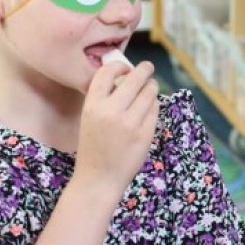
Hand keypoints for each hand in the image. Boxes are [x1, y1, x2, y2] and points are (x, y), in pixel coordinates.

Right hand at [75, 60, 159, 198]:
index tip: (126, 67)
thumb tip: (125, 76)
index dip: (119, 65)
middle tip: (148, 68)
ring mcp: (130, 123)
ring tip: (150, 88)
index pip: (107, 72)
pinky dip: (153, 105)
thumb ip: (104, 99)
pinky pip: (155, 109)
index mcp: (92, 105)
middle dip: (144, 69)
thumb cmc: (93, 147)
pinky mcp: (145, 133)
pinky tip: (148, 108)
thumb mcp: (89, 118)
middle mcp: (111, 111)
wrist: (98, 179)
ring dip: (151, 87)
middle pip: (135, 78)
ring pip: (149, 92)